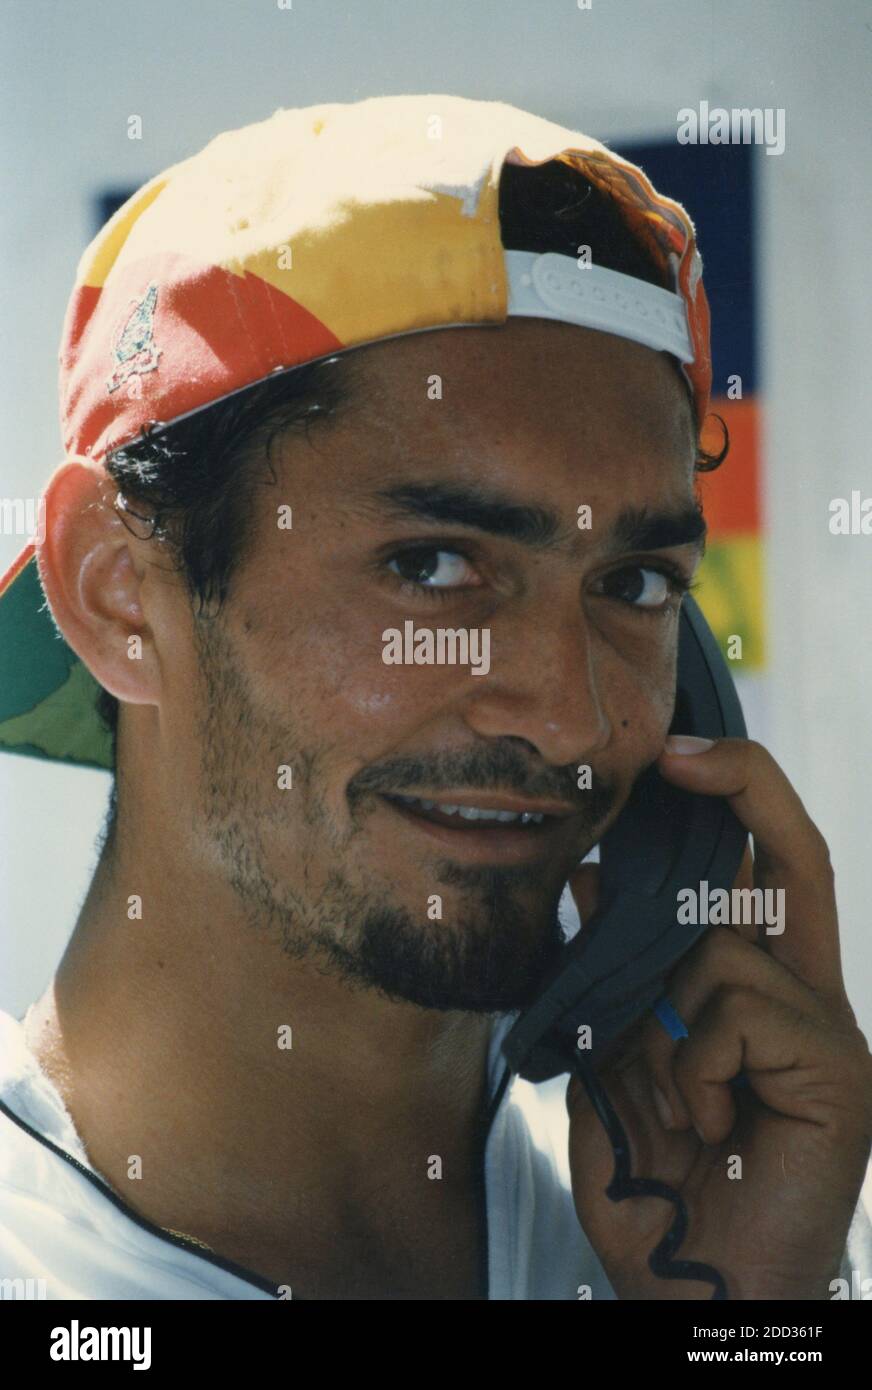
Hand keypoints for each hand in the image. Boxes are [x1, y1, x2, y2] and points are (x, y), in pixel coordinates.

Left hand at [566, 736, 871, 1299]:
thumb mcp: (619, 1059)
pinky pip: (737, 1009)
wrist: (693, 1289)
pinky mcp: (840, 1068)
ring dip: (664, 1011)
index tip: (669, 756)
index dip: (732, 798)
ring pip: (726, 944)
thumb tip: (594, 875)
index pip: (761, 868)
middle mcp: (808, 996)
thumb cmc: (657, 1185)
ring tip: (672, 1101)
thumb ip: (619, 977)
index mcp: (759, 990)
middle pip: (798, 854)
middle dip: (746, 782)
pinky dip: (690, 1062)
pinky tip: (701, 1124)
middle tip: (676, 752)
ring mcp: (831, 1031)